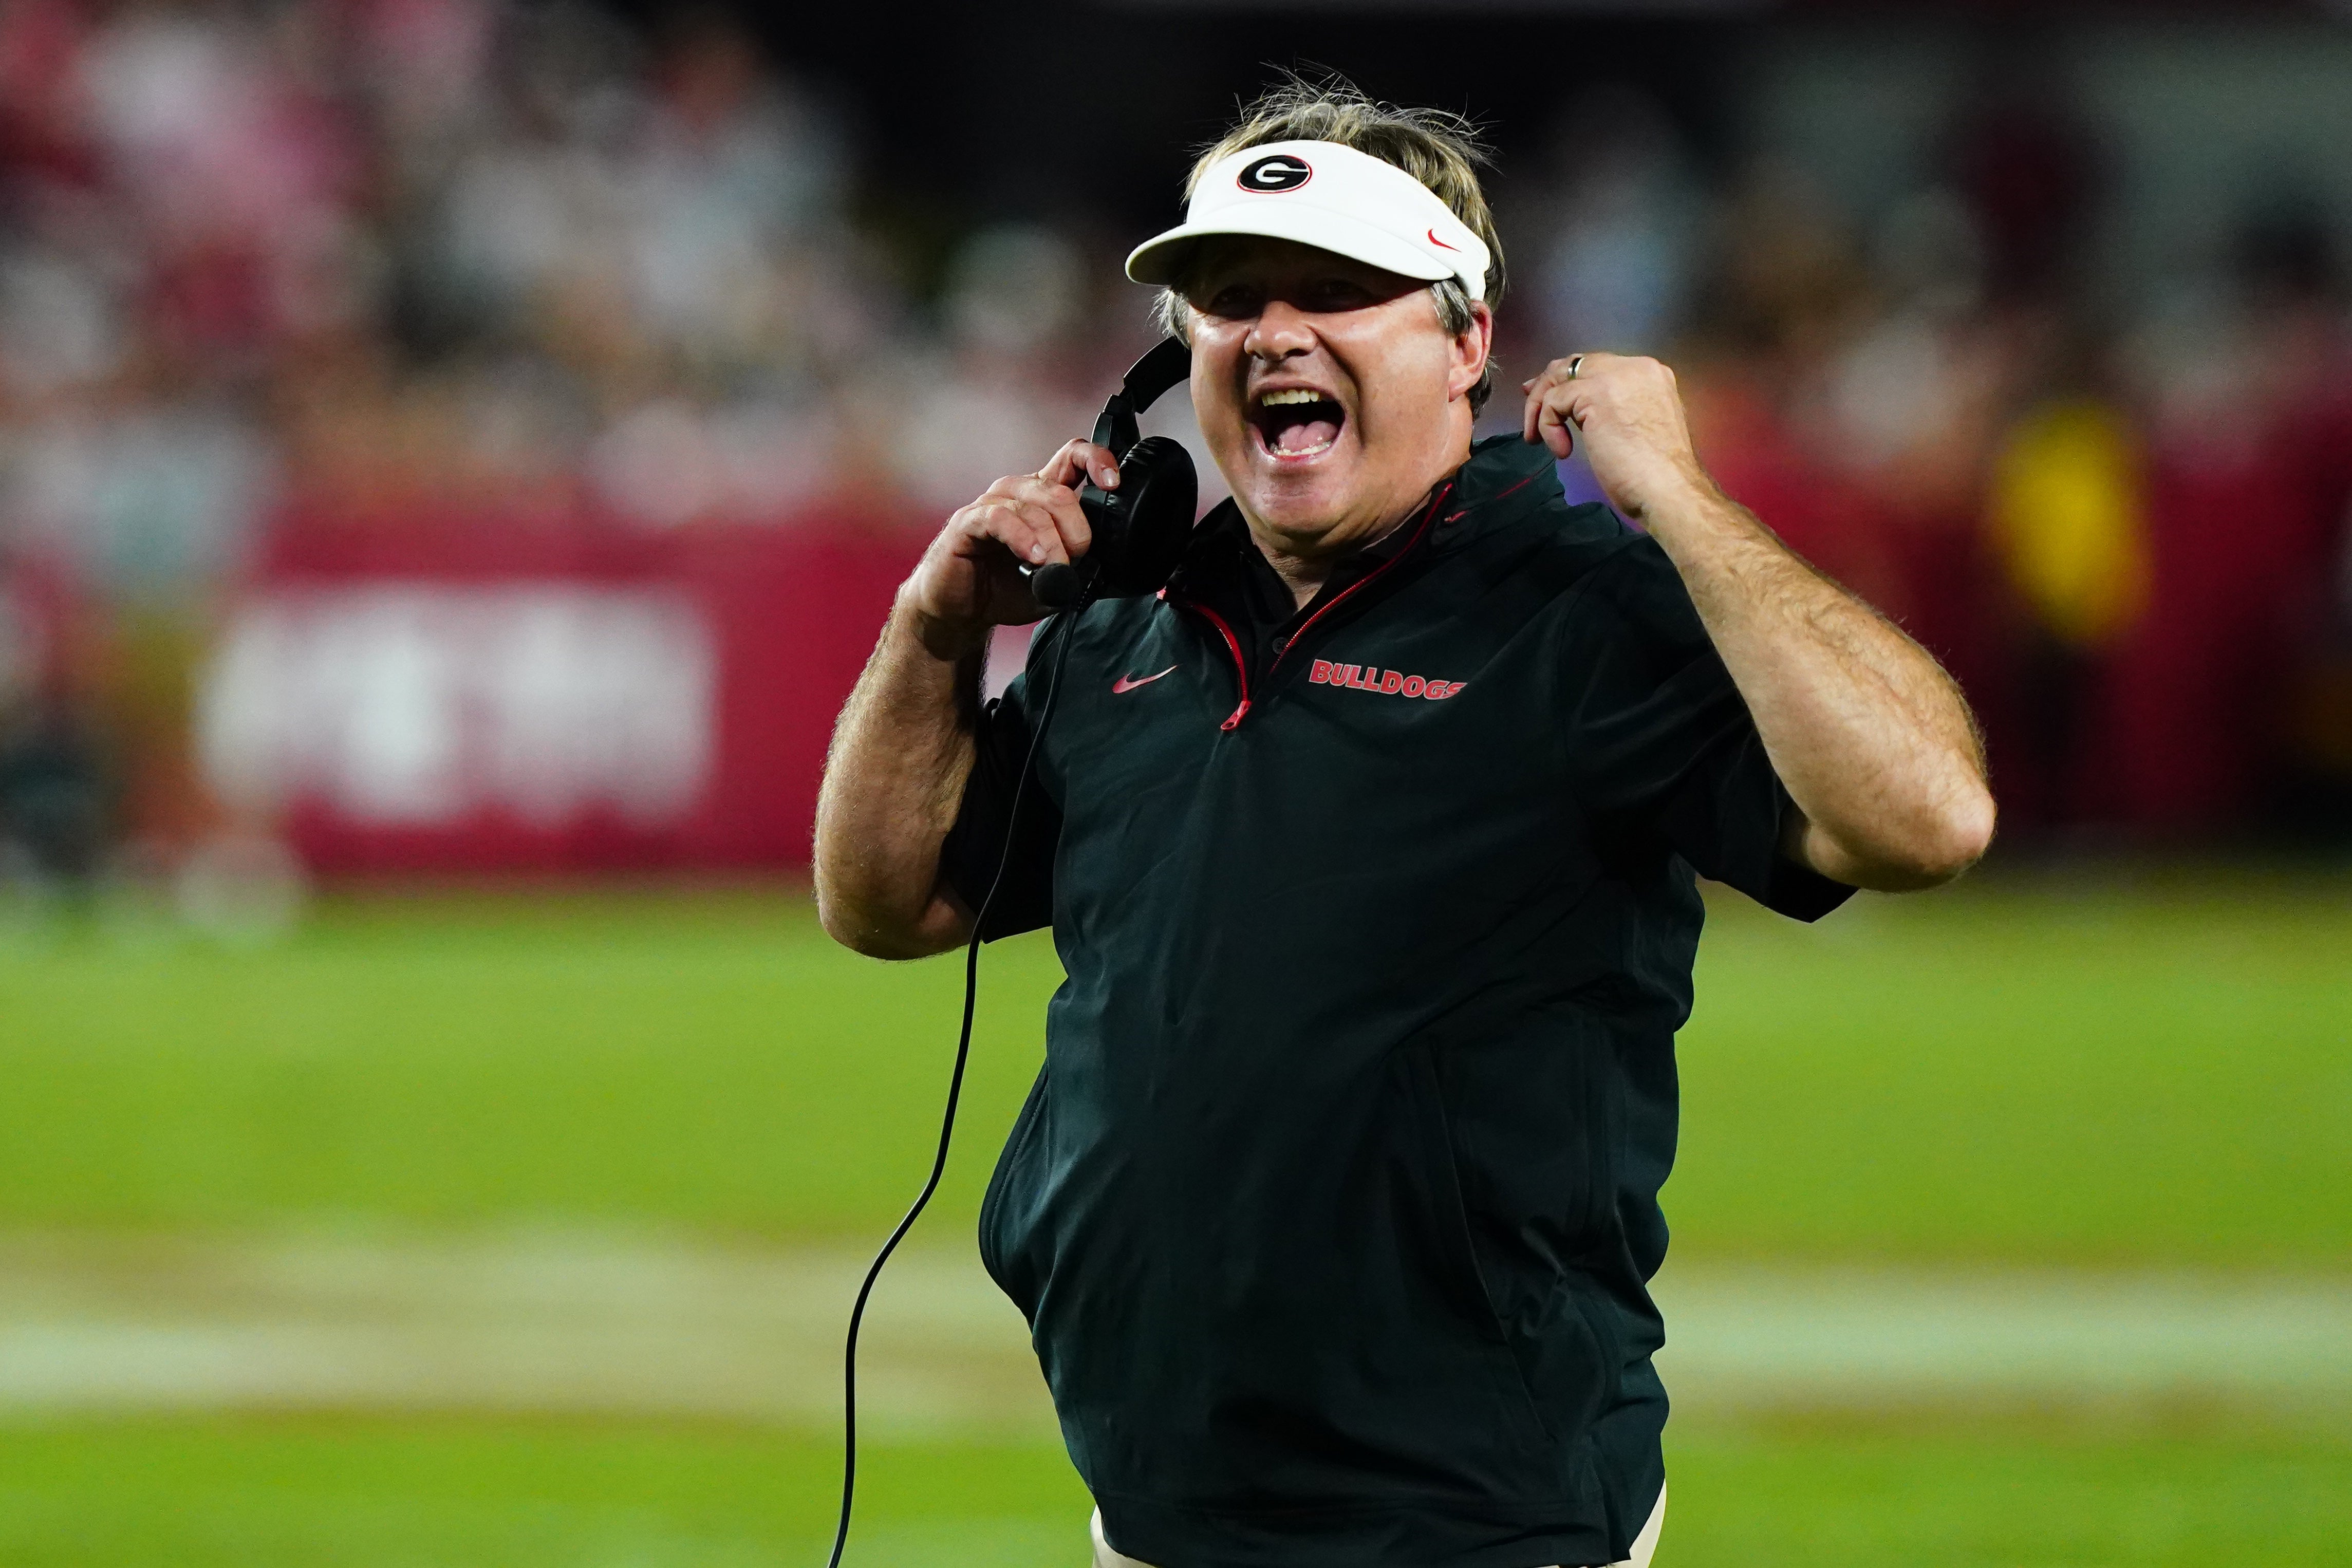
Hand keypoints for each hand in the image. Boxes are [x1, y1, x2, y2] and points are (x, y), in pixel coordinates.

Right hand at [897, 438, 1118, 659]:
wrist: (961, 611)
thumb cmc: (1005, 589)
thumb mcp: (1056, 581)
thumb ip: (1081, 568)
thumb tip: (1105, 565)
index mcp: (1042, 497)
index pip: (1073, 457)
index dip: (1097, 460)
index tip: (1114, 484)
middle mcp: (1018, 492)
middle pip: (1060, 492)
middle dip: (1077, 531)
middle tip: (1076, 561)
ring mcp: (992, 504)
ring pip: (1035, 507)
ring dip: (1053, 543)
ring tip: (1054, 569)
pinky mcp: (968, 521)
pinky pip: (1001, 519)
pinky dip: (1023, 538)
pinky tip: (1034, 558)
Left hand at [1521, 353, 1710, 523]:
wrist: (1669, 489)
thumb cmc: (1656, 475)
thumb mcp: (1638, 429)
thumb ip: (1616, 410)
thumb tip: (1582, 411)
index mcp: (1650, 375)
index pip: (1599, 366)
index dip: (1570, 380)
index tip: (1549, 397)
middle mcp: (1635, 367)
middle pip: (1576, 364)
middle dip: (1548, 384)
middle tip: (1530, 407)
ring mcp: (1616, 377)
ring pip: (1559, 378)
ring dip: (1541, 408)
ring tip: (1536, 438)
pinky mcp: (1595, 394)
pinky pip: (1554, 401)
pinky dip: (1548, 426)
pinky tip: (1562, 451)